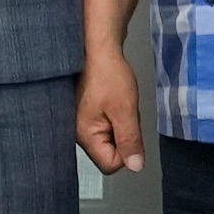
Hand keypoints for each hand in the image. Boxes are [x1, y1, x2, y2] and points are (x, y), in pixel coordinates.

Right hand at [76, 41, 142, 175]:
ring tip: (118, 103)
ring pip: (110, 137)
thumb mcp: (125, 110)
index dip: (127, 151)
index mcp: (84, 135)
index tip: (130, 129)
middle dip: (123, 135)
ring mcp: (81, 122)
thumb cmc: (107, 74)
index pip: (111, 164)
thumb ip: (130, 141)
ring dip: (120, 124)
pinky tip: (113, 100)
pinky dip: (114, 115)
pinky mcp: (85, 112)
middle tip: (123, 112)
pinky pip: (106, 124)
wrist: (96, 47)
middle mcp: (78, 132)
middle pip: (110, 152)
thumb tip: (135, 166)